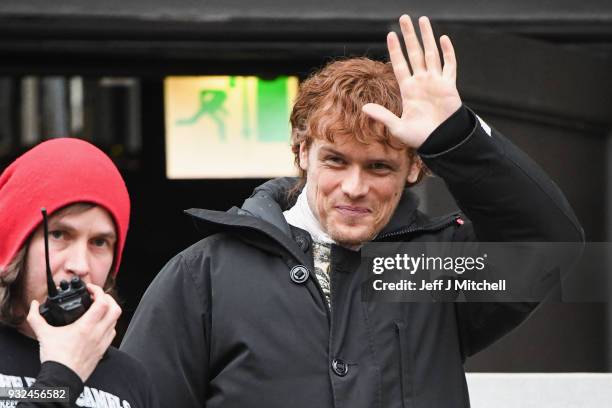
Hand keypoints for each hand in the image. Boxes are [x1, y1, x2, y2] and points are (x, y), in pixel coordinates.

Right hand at [27, 284, 120, 381]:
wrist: (62, 379)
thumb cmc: (56, 359)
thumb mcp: (43, 334)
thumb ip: (36, 318)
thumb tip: (33, 306)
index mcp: (86, 326)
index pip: (102, 302)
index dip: (98, 291)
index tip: (90, 289)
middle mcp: (98, 333)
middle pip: (115, 309)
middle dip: (108, 298)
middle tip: (98, 297)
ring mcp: (103, 341)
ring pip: (116, 320)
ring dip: (110, 311)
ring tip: (99, 308)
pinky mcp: (103, 350)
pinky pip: (113, 332)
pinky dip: (109, 324)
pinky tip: (99, 324)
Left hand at [362, 15, 461, 148]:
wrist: (441, 141)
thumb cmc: (420, 137)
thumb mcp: (397, 127)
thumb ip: (382, 115)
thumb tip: (364, 108)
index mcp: (408, 90)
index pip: (400, 65)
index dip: (395, 50)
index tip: (390, 35)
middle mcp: (421, 82)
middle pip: (414, 53)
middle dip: (409, 36)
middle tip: (404, 18)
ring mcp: (436, 82)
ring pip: (430, 53)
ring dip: (427, 36)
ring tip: (422, 20)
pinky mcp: (449, 85)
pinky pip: (449, 65)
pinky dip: (447, 52)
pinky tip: (443, 38)